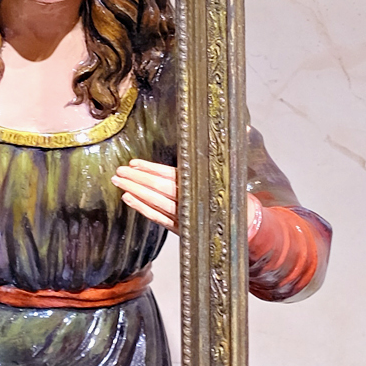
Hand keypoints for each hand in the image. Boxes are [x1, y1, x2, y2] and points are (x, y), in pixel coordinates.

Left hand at [113, 160, 262, 239]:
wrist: (246, 226)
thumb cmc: (232, 197)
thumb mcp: (223, 176)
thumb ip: (206, 163)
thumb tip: (204, 135)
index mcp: (201, 184)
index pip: (172, 175)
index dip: (151, 169)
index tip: (134, 163)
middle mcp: (192, 200)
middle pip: (159, 189)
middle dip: (137, 179)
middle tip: (119, 172)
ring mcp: (185, 216)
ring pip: (156, 203)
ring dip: (135, 191)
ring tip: (119, 182)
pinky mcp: (181, 229)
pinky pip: (158, 218)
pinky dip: (142, 208)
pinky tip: (129, 199)